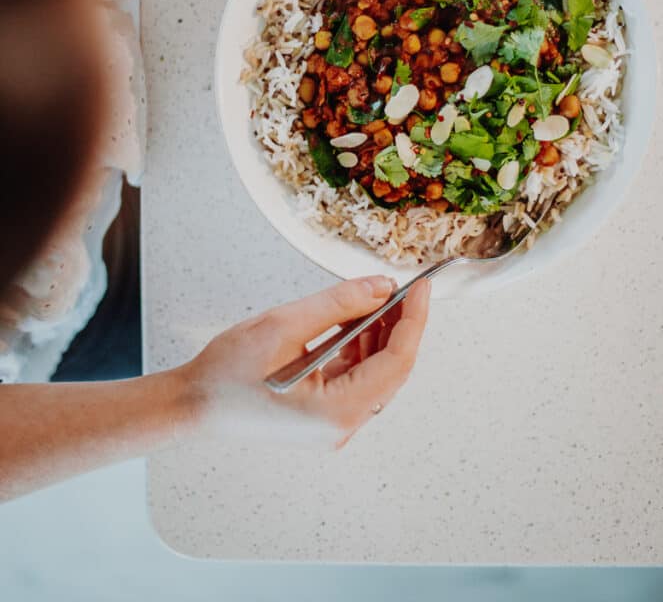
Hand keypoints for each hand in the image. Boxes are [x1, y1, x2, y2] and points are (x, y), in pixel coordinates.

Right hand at [180, 274, 430, 447]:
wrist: (190, 404)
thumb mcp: (284, 325)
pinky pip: (353, 378)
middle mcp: (340, 426)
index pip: (395, 363)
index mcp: (336, 413)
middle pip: (389, 370)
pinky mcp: (321, 416)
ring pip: (373, 373)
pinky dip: (358, 347)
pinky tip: (354, 319)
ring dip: (378, 334)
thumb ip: (338, 304)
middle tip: (402, 287)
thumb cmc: (226, 373)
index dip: (412, 321)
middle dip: (398, 325)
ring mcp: (331, 424)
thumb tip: (380, 286)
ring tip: (375, 296)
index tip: (421, 288)